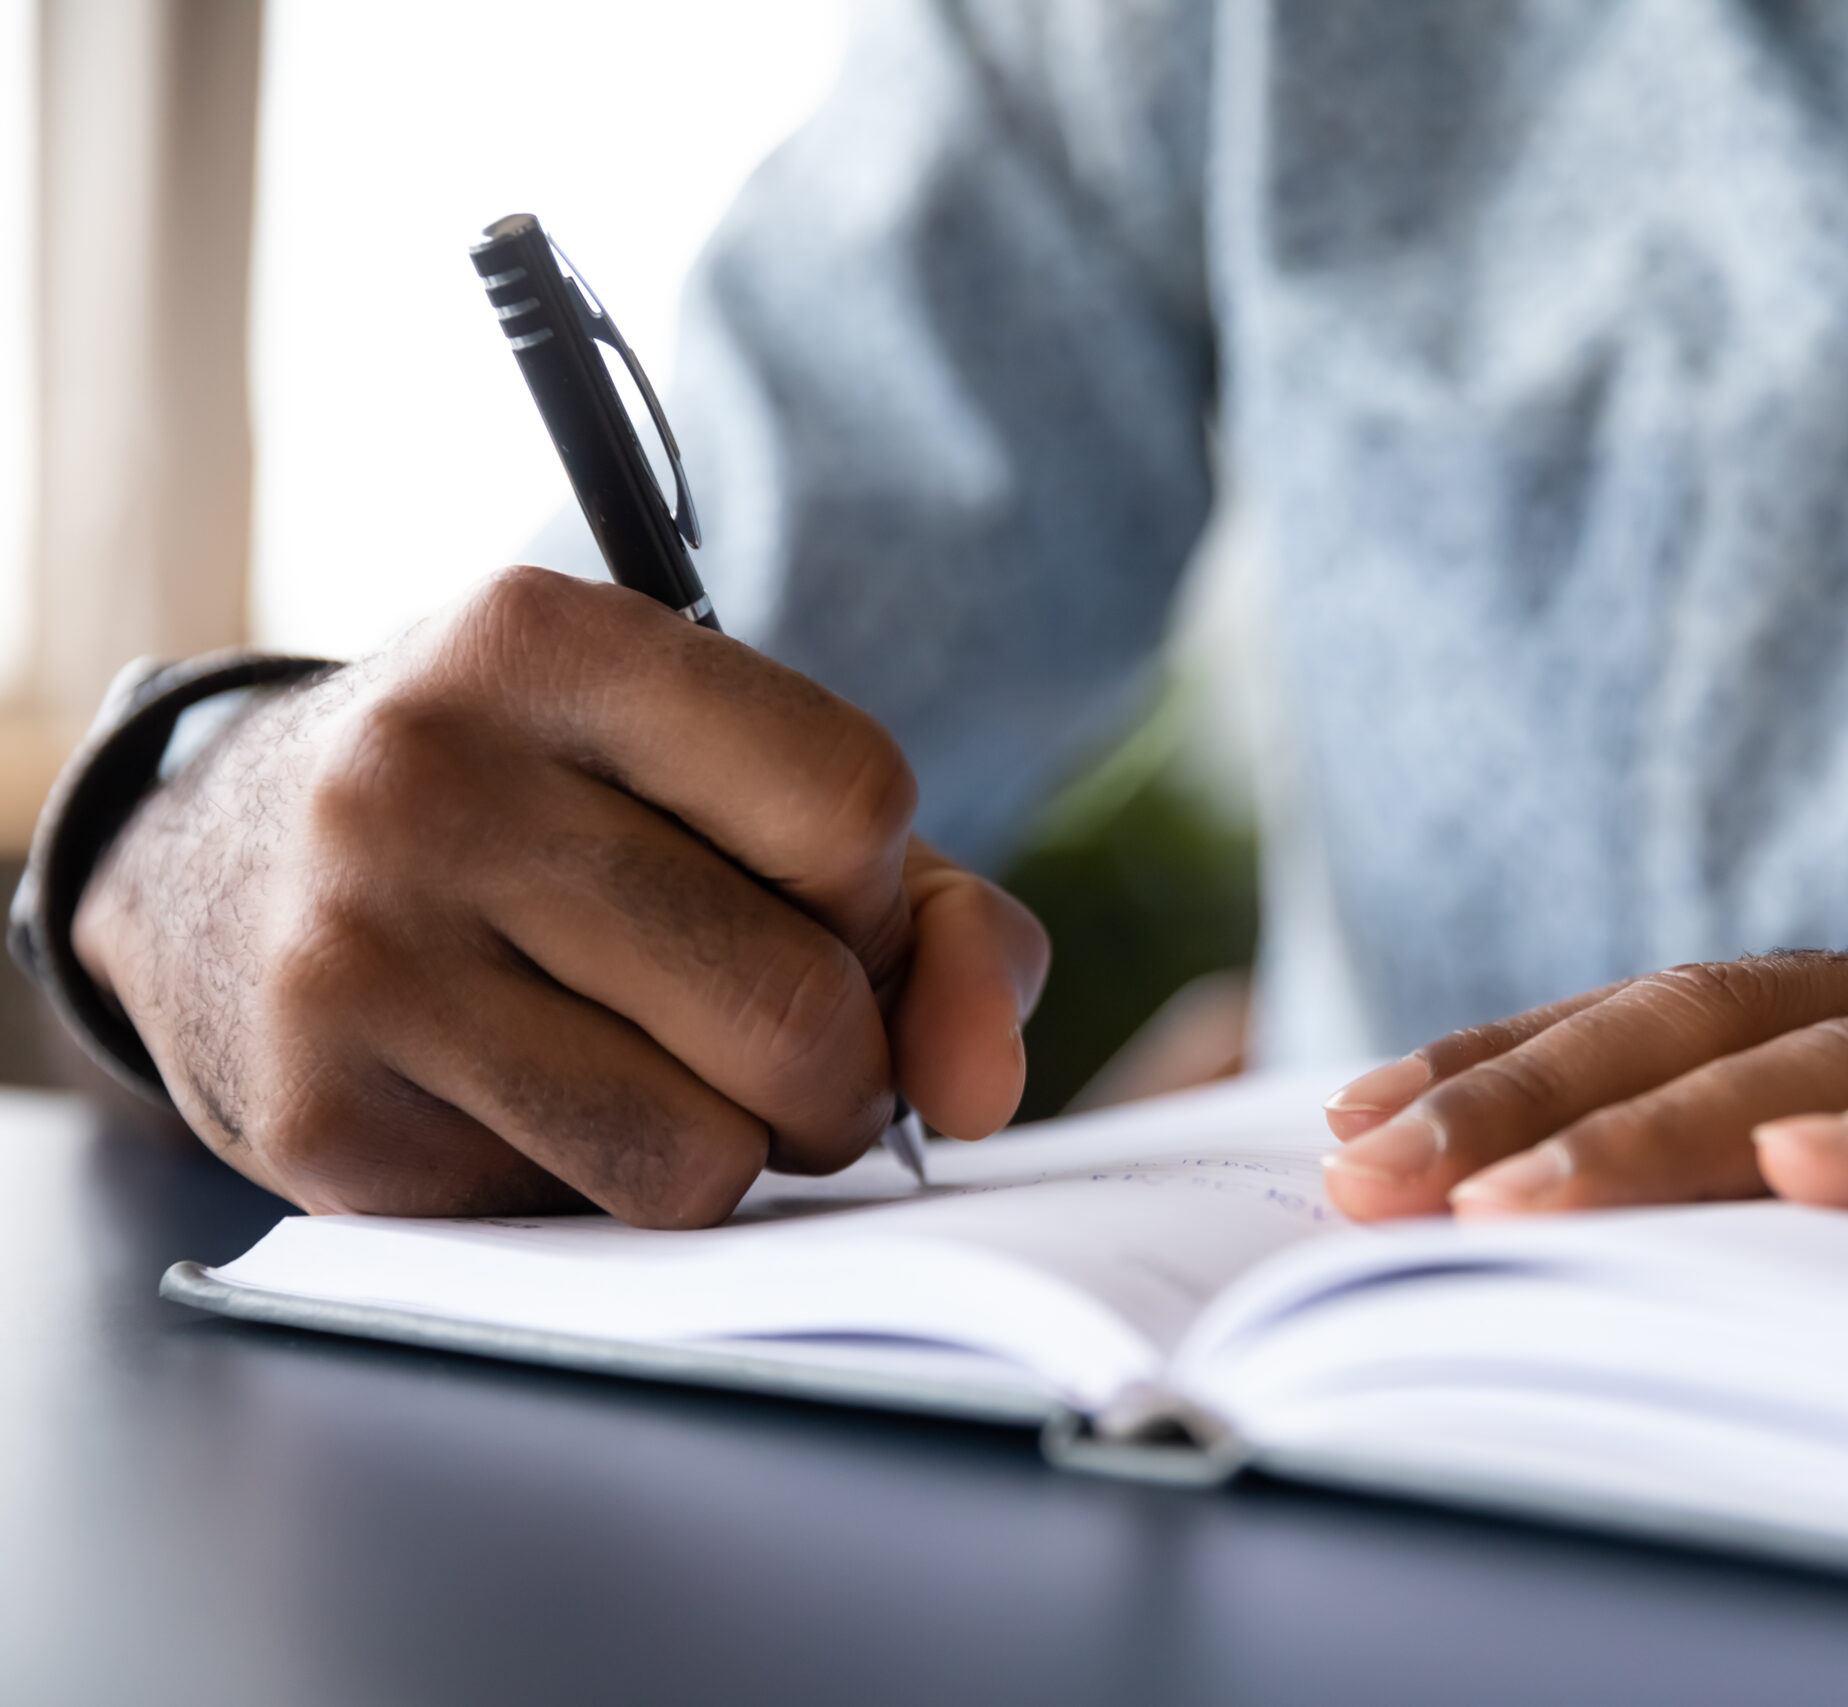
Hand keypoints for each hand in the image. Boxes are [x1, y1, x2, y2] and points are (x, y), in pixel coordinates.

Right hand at [73, 567, 1048, 1226]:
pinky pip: (596, 1215)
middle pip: (800, 1003)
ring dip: (748, 1148)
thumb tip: (982, 1090)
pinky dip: (623, 1188)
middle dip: (842, 1062)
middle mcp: (429, 776)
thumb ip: (930, 918)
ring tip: (677, 1078)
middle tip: (780, 1036)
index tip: (805, 896)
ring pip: (711, 1149)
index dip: (871, 892)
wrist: (219, 873)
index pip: (853, 800)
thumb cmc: (545, 823)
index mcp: (547, 640)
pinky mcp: (323, 1115)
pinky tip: (548, 1106)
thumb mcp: (724, 792)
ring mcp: (359, 949)